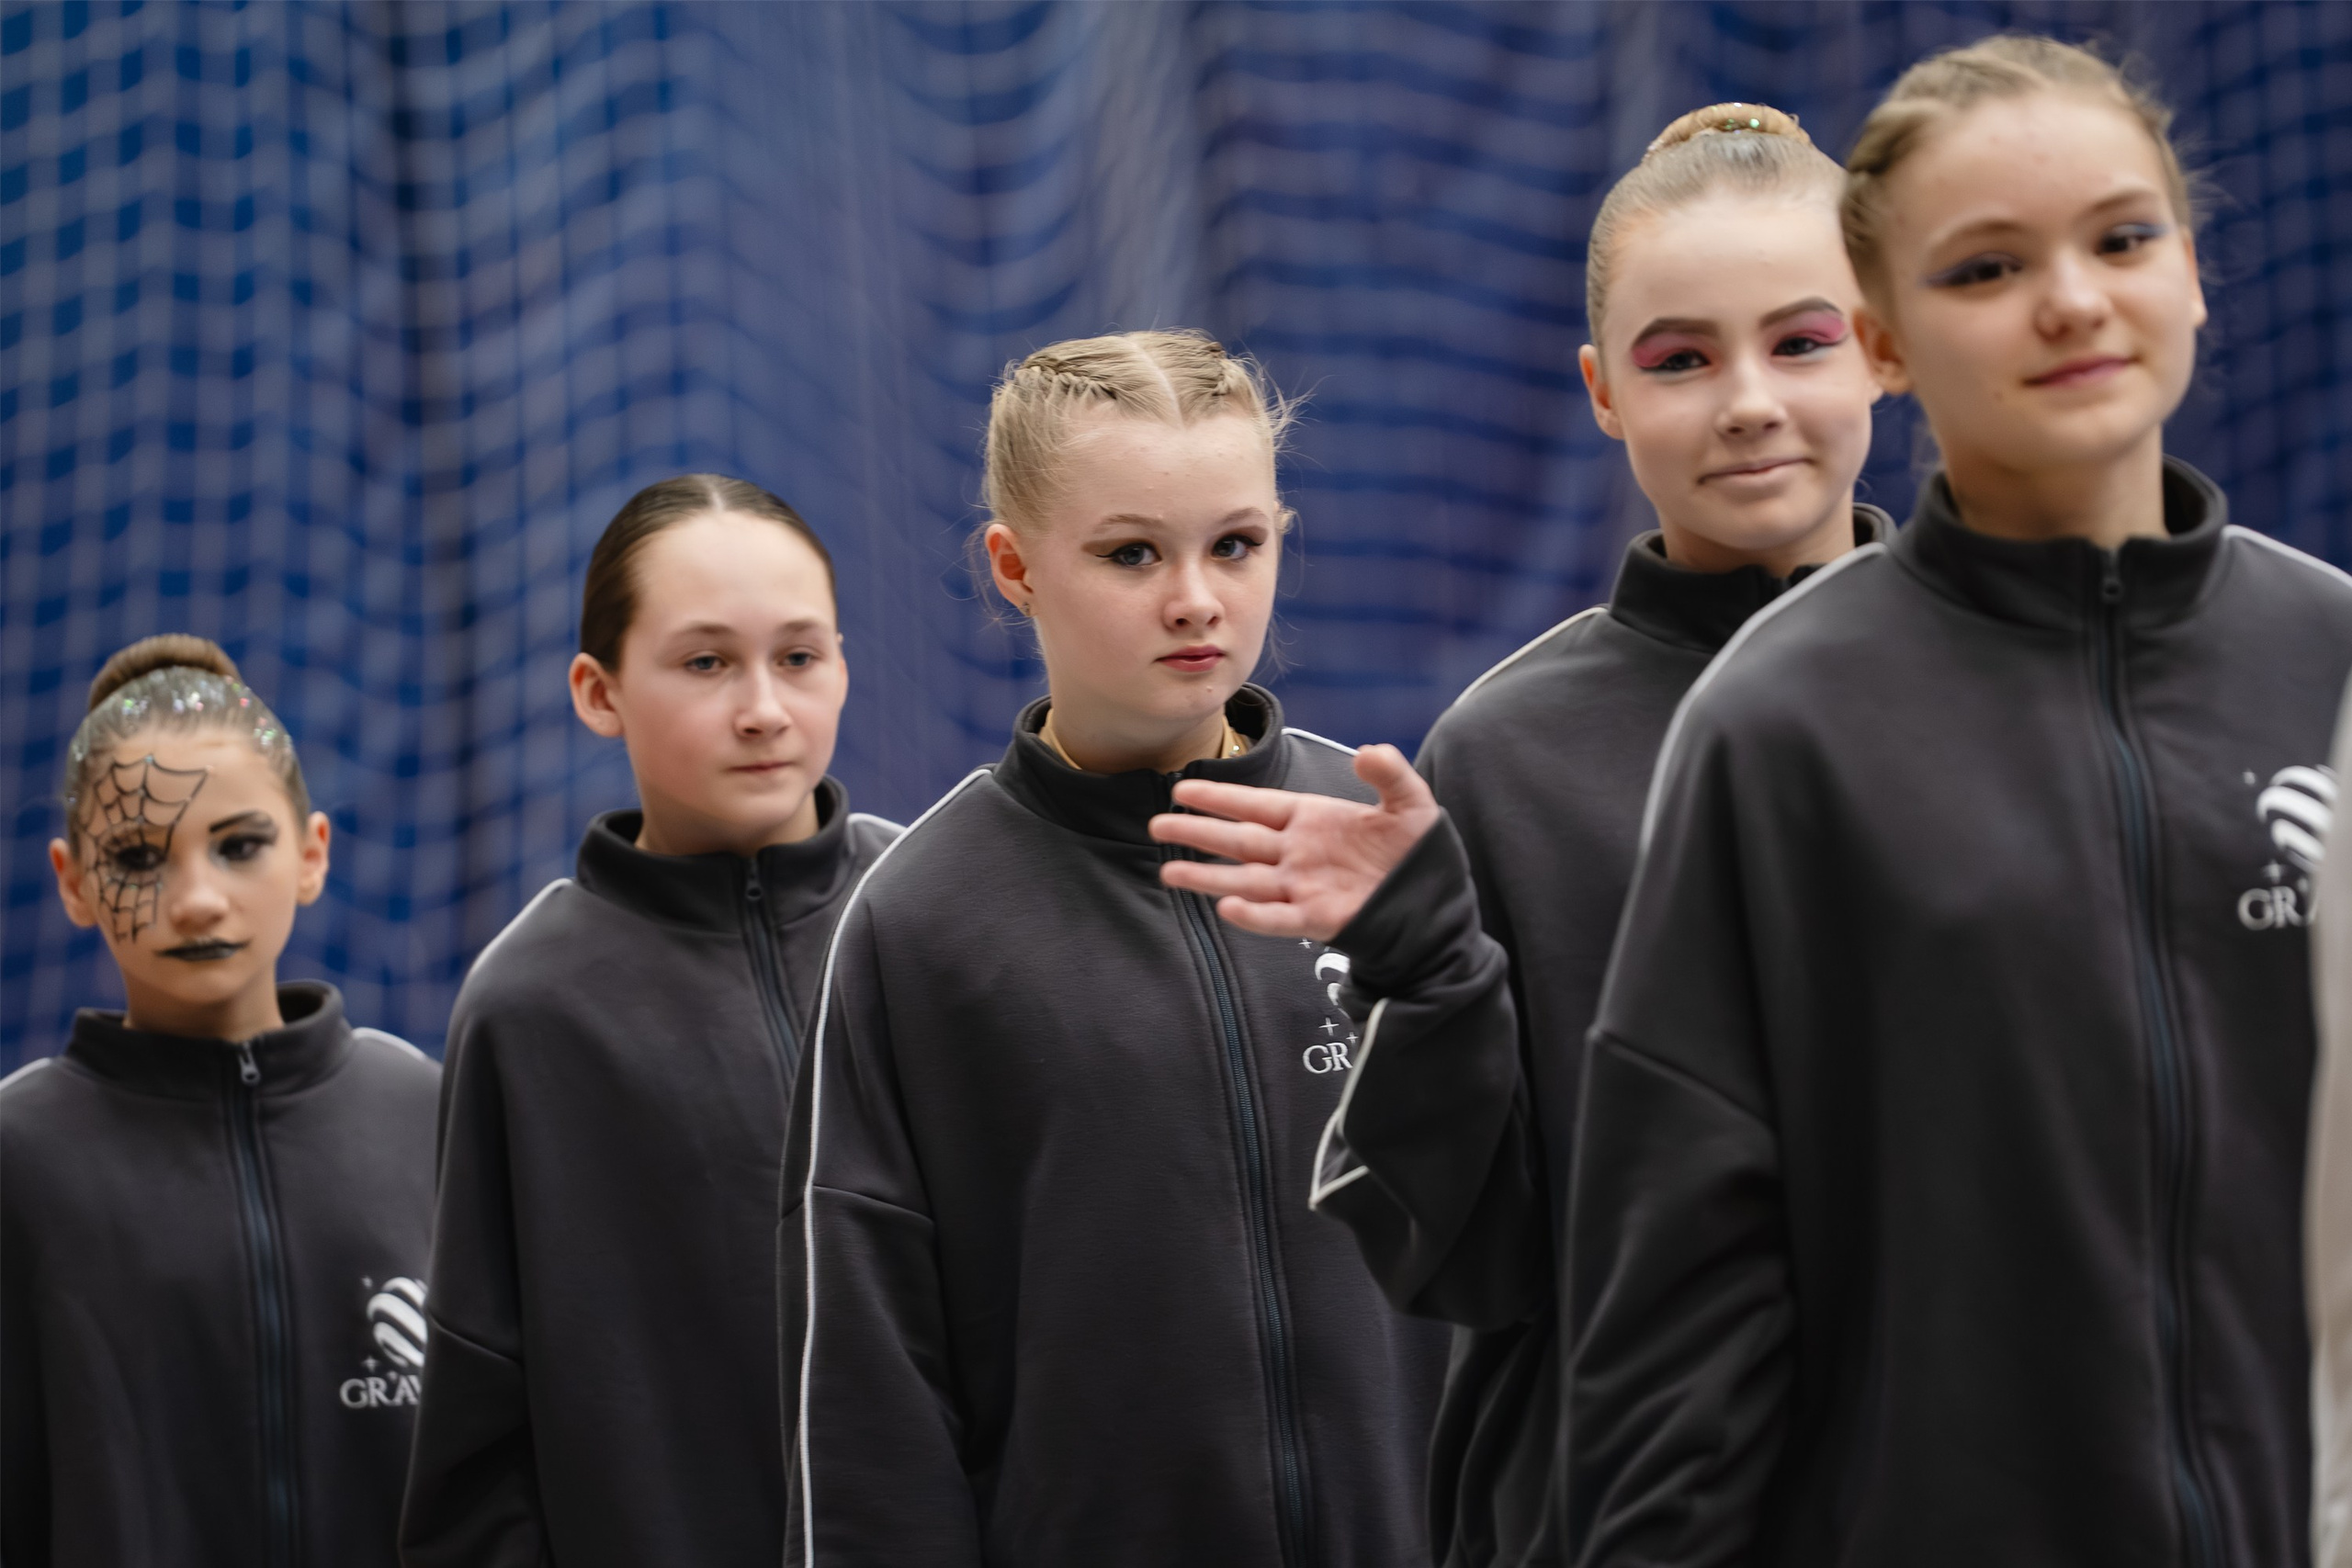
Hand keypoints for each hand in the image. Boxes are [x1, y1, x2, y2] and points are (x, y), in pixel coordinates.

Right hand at [1149, 744, 1439, 941]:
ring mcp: (1303, 887)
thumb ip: (1390, 775)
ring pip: (1246, 881)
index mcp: (1311, 820)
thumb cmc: (1419, 854)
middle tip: (1157, 826)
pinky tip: (1228, 908)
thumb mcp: (1412, 804)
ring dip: (1208, 877)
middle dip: (1198, 832)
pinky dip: (1255, 915)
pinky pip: (1279, 918)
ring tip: (1169, 872)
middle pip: (1238, 841)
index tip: (1183, 788)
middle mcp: (1297, 853)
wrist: (1437, 906)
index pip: (1256, 805)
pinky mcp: (1317, 918)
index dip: (1220, 797)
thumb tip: (1370, 750)